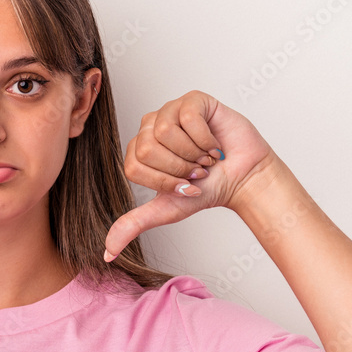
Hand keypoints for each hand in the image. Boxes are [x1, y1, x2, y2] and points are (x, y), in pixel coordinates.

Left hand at [104, 90, 278, 260]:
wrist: (244, 178)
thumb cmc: (206, 189)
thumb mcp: (166, 210)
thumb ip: (134, 224)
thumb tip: (107, 252)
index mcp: (138, 150)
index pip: (134, 167)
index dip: (163, 182)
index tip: (184, 186)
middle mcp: (150, 127)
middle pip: (148, 149)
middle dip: (179, 168)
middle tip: (196, 170)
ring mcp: (170, 109)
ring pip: (166, 131)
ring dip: (193, 153)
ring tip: (205, 157)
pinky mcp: (193, 99)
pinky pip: (188, 117)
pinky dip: (206, 138)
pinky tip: (214, 144)